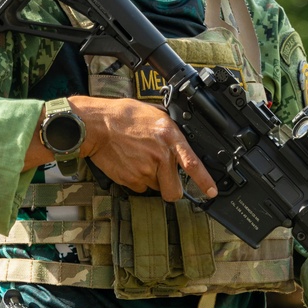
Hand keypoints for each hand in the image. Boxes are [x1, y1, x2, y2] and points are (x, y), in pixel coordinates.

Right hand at [24, 96, 217, 200]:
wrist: (96, 125)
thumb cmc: (124, 116)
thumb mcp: (157, 115)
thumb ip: (172, 132)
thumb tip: (183, 141)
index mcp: (170, 138)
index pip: (193, 164)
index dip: (205, 181)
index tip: (211, 192)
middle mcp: (160, 157)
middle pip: (174, 191)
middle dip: (172, 189)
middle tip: (166, 178)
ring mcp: (144, 171)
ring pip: (156, 187)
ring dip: (152, 179)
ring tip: (141, 160)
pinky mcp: (130, 180)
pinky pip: (139, 187)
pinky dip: (137, 179)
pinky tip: (131, 163)